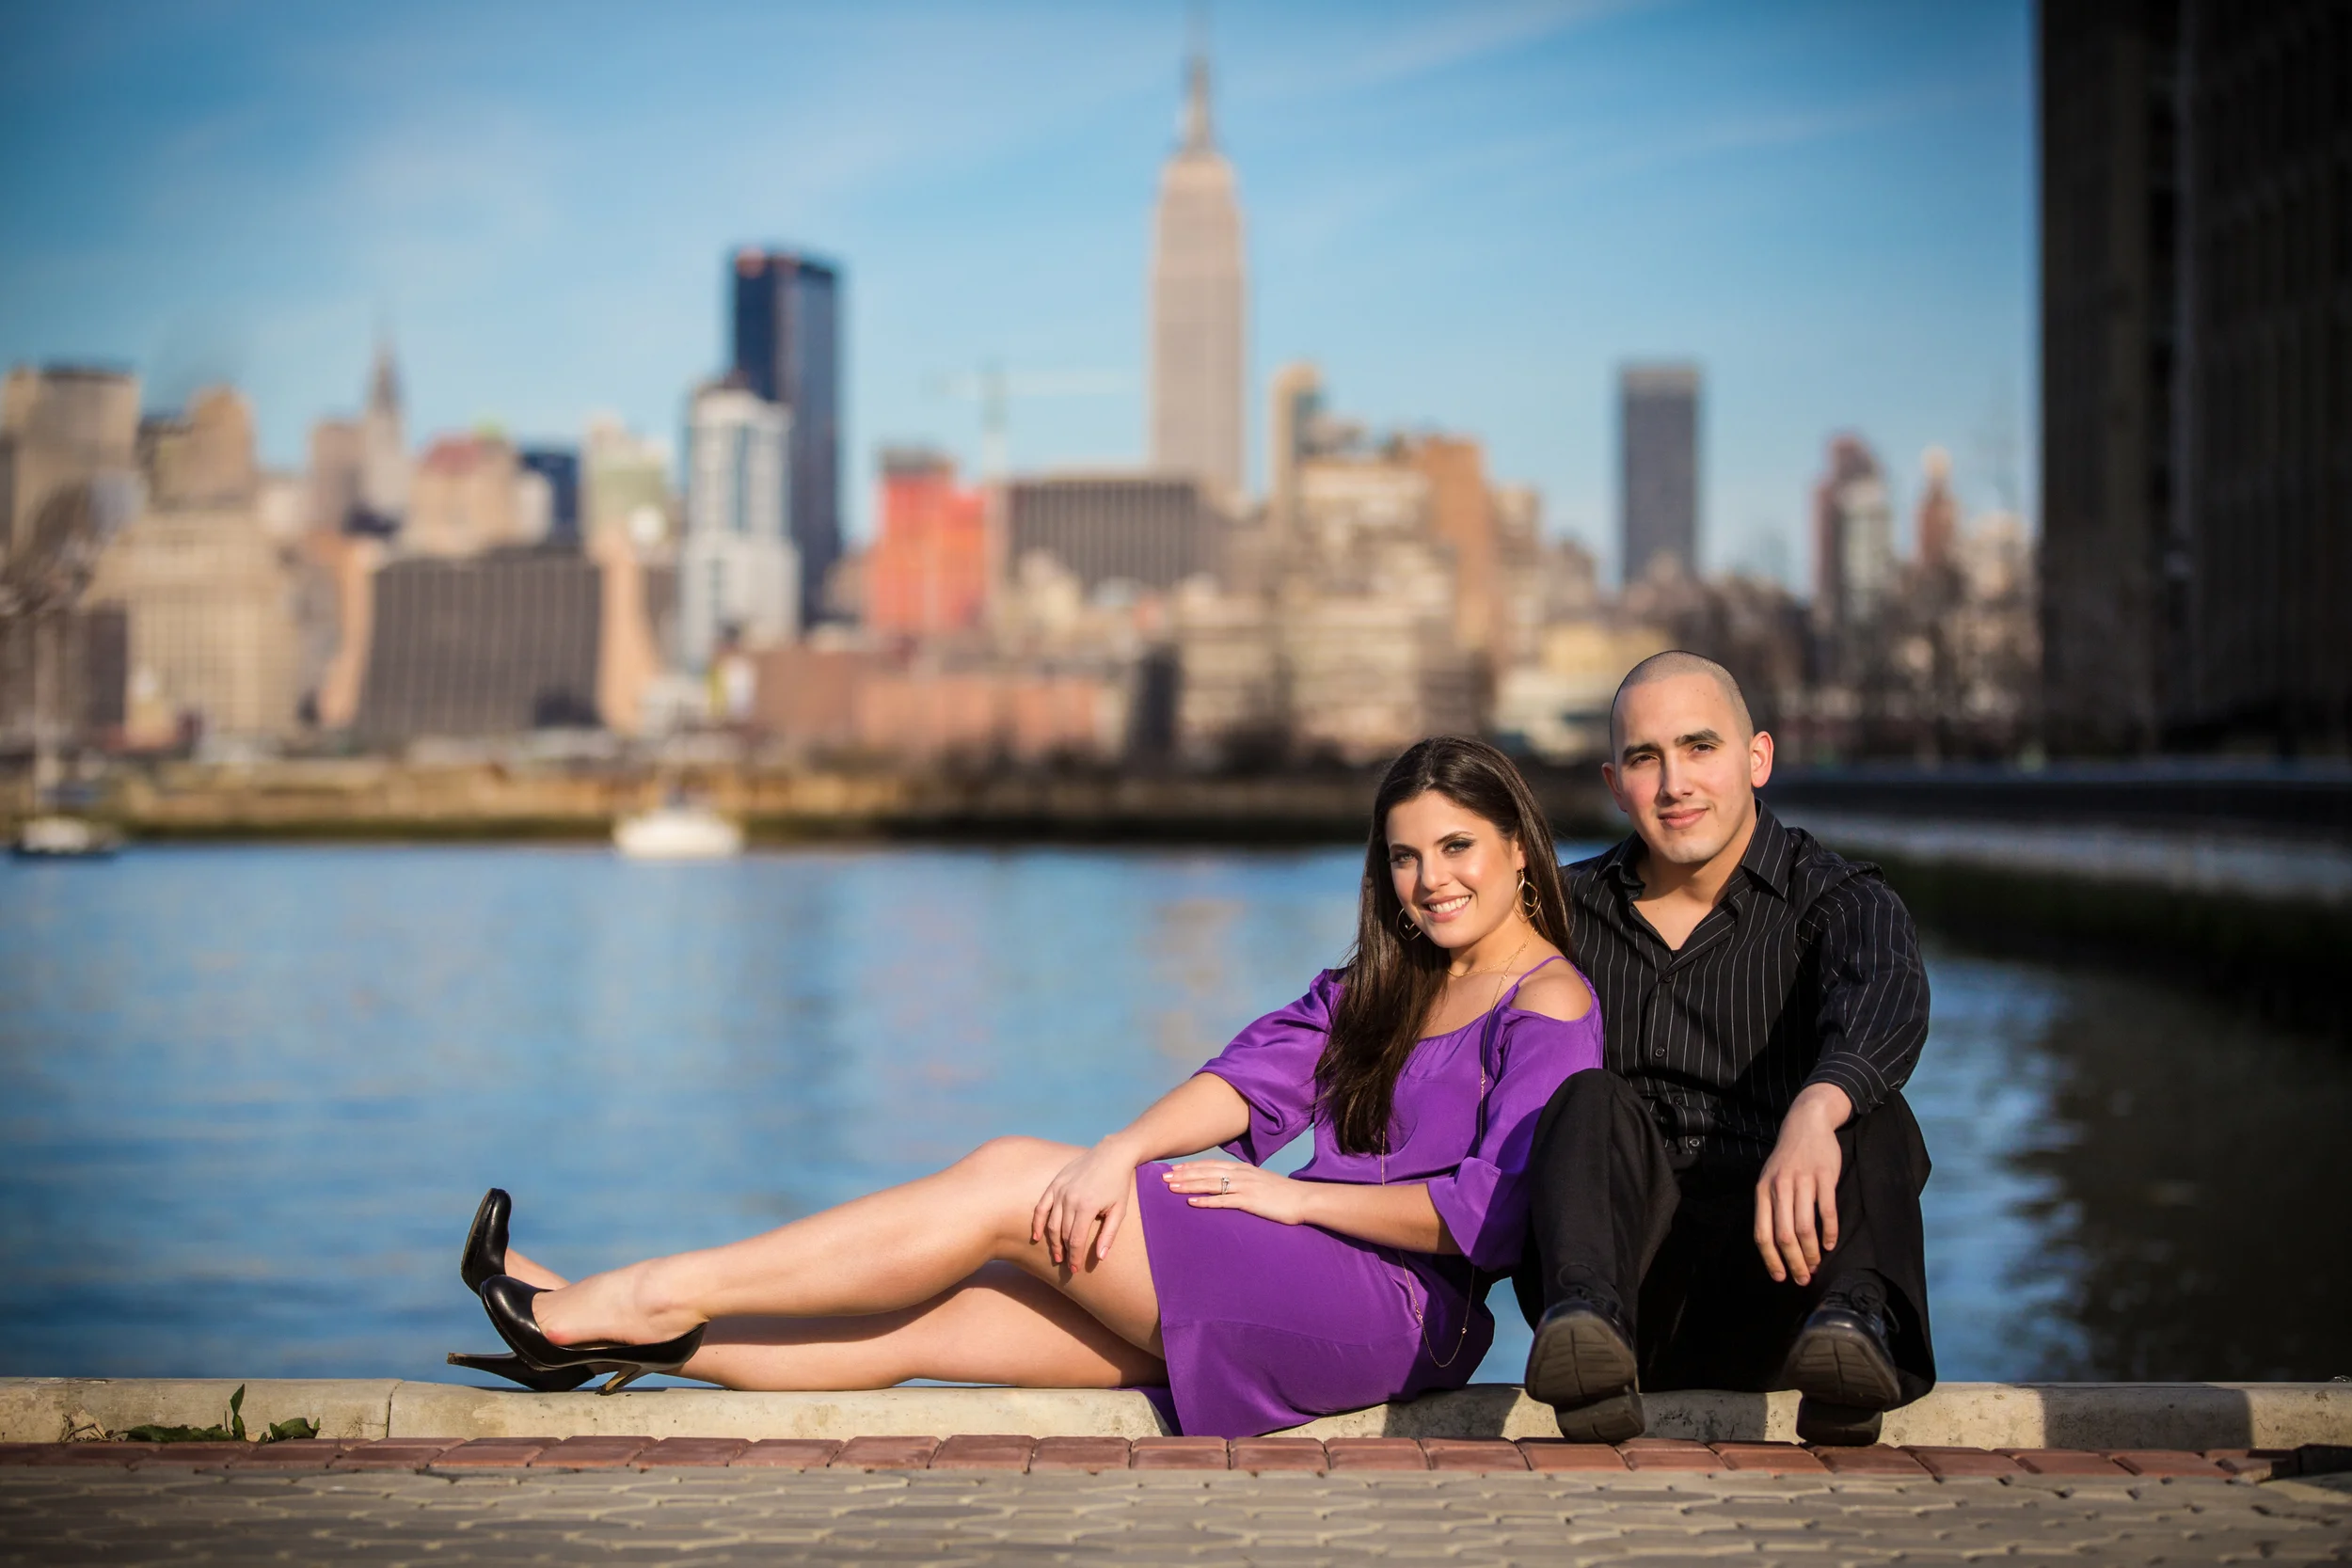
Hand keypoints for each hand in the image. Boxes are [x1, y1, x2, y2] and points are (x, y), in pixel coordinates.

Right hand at [1031, 1140, 1139, 1267]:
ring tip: (1057, 1255)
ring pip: (1051, 1223)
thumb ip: (1109, 1234)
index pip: (1076, 1240)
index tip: (1075, 1270)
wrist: (1111, 1154)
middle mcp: (1070, 1198)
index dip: (1075, 1257)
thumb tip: (1100, 1258)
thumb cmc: (1118, 1184)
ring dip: (1052, 1242)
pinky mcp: (1055, 1184)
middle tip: (1068, 1266)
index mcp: (1087, 1206)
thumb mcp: (1119, 1211)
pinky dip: (1038, 1223)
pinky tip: (1037, 1236)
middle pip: (1062, 1233)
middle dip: (1065, 1252)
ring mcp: (1060, 1190)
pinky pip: (1041, 1207)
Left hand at [1162, 1160, 1312, 1224]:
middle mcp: (1241, 1174)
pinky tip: (1192, 1203)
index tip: (1173, 1168)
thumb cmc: (1282, 1194)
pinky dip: (1206, 1201)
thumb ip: (1243, 1180)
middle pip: (1206, 1172)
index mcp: (1242, 1168)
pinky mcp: (1249, 1201)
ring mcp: (1245, 1186)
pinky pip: (1223, 1200)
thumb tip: (1228, 1184)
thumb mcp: (1260, 1181)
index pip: (1211, 1164)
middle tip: (1163, 1176)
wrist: (1303, 1199)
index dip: (1191, 1166)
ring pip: (1211, 1183)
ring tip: (1171, 1188)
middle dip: (1183, 1174)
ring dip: (1189, 1185)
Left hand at [1753, 1083, 1851, 1286]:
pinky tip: (1830, 1244)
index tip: (1780, 1277)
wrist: (1806, 1123)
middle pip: (1784, 1235)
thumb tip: (1776, 1244)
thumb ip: (1771, 1207)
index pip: (1762, 1234)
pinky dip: (1829, 1232)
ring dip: (1812, 1252)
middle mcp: (1780, 1188)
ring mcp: (1802, 1182)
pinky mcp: (1824, 1177)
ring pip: (1805, 1227)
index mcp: (1763, 1192)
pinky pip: (1827, 1212)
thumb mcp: (1769, 1179)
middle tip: (1803, 1278)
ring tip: (1817, 1264)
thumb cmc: (1787, 1159)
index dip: (1771, 1259)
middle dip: (1794, 1262)